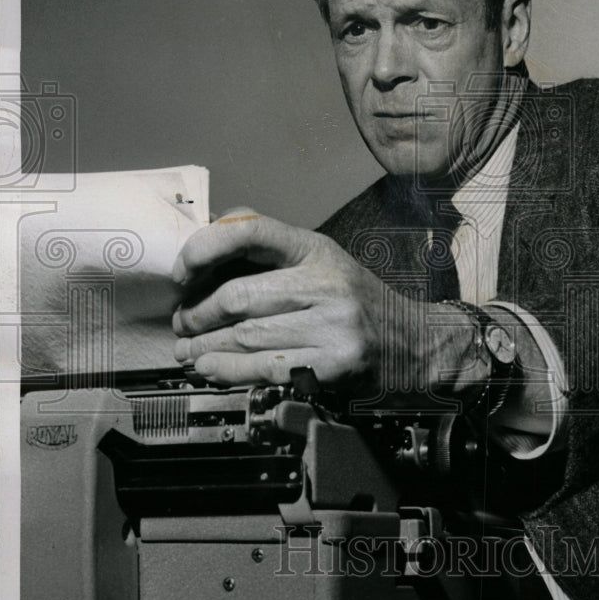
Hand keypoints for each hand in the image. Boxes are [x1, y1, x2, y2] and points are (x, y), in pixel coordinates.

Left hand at [172, 208, 471, 398]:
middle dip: (197, 315)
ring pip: (245, 335)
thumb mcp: (323, 262)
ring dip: (204, 347)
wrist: (416, 344)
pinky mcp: (332, 365)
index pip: (249, 229)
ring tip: (188, 351)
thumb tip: (208, 251)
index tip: (182, 274)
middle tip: (183, 325)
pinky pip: (263, 367)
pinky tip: (209, 369)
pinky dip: (226, 370)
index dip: (203, 249)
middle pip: (237, 295)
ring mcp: (331, 325)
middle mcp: (324, 282)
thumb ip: (272, 254)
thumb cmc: (359, 303)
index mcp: (316, 249)